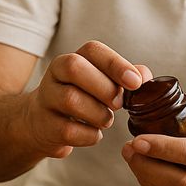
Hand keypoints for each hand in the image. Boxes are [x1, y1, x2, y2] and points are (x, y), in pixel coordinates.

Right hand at [21, 41, 149, 160]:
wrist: (41, 122)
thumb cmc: (80, 99)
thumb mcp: (99, 84)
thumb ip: (124, 78)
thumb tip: (145, 77)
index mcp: (72, 58)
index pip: (92, 50)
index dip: (115, 64)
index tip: (135, 82)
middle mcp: (55, 74)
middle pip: (75, 68)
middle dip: (104, 87)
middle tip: (118, 104)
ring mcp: (46, 99)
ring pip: (71, 99)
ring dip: (98, 114)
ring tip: (105, 120)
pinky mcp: (44, 125)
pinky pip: (68, 130)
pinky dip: (89, 135)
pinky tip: (93, 133)